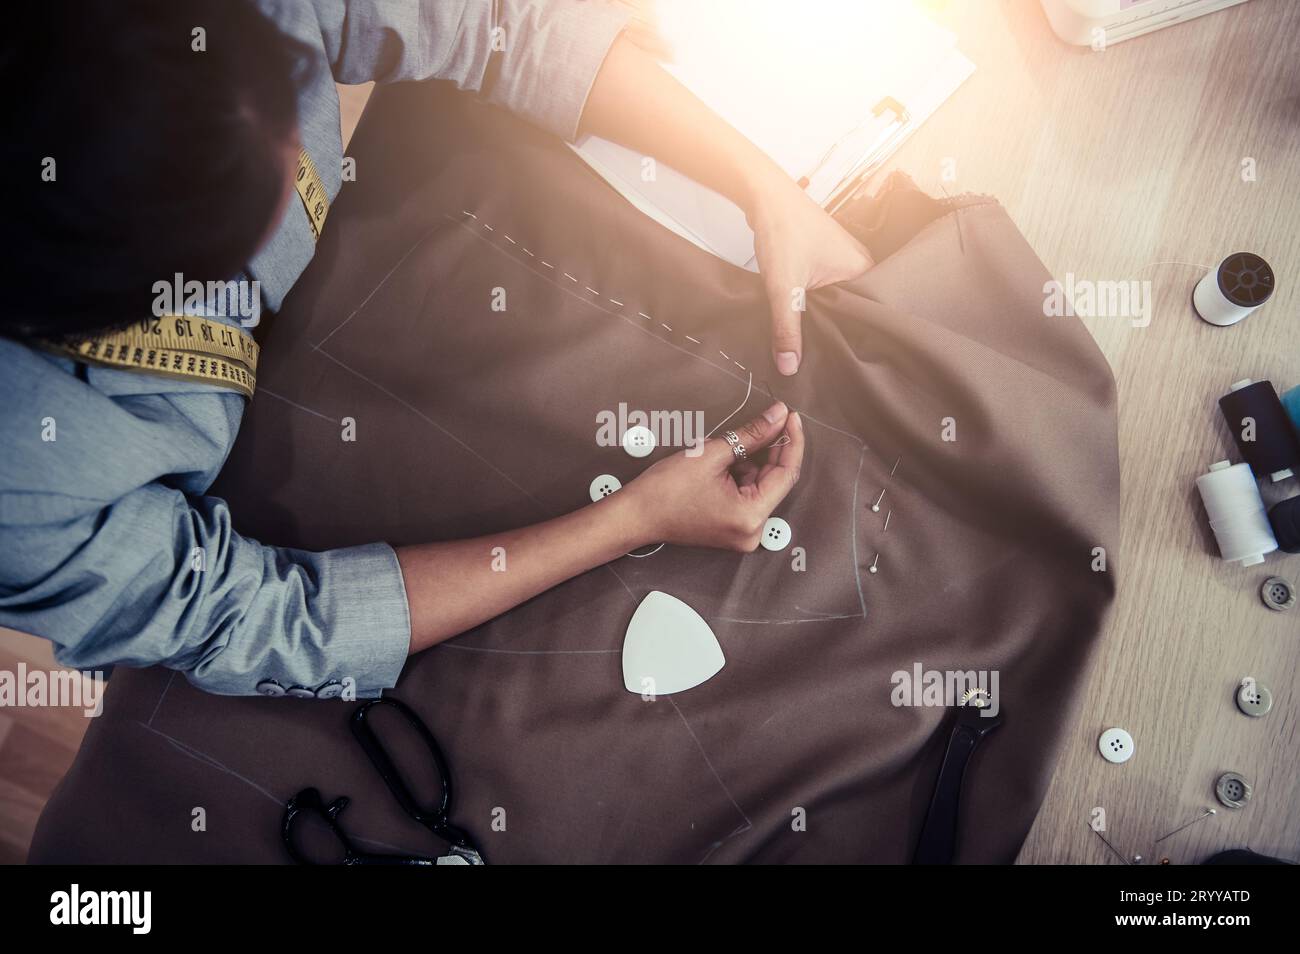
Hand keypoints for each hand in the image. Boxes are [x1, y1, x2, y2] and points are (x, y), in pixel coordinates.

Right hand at [623, 402, 803, 550]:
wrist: (636, 515)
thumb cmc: (666, 489)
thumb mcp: (713, 453)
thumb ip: (752, 434)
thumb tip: (778, 416)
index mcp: (751, 516)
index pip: (786, 474)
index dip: (792, 442)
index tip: (791, 416)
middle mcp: (753, 531)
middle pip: (775, 481)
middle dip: (772, 449)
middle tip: (770, 419)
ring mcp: (743, 533)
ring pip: (761, 486)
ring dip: (753, 462)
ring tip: (725, 448)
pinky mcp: (733, 528)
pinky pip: (749, 496)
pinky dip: (742, 475)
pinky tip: (724, 463)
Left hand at [748, 176, 872, 374]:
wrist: (765, 195)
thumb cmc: (782, 230)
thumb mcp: (783, 286)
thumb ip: (787, 327)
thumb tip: (789, 367)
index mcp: (864, 270)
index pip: (869, 317)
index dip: (854, 340)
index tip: (843, 362)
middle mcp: (862, 264)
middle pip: (854, 310)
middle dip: (839, 332)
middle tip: (827, 359)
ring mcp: (847, 260)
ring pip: (840, 300)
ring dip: (827, 317)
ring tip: (818, 343)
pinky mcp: (830, 258)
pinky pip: (830, 289)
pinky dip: (819, 302)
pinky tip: (808, 317)